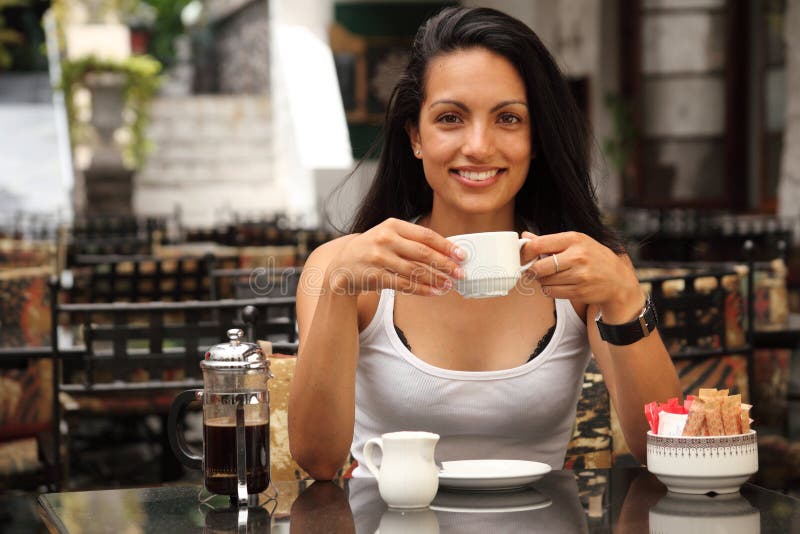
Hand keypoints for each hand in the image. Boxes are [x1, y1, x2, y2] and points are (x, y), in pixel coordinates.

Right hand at [327, 218, 465, 295]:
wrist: (342, 265)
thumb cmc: (372, 249)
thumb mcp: (389, 236)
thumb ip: (412, 240)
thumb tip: (446, 252)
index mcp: (392, 225)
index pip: (426, 235)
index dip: (446, 246)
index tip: (461, 255)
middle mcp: (385, 239)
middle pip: (422, 253)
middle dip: (445, 264)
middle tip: (460, 273)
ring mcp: (379, 258)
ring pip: (415, 270)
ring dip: (436, 279)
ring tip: (449, 284)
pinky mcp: (375, 276)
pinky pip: (404, 284)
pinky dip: (422, 289)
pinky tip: (434, 291)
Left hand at [520, 231, 643, 321]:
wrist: (618, 281)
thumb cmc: (594, 258)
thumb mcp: (576, 243)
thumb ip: (549, 241)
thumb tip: (525, 237)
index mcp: (574, 239)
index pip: (538, 244)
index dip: (525, 252)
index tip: (522, 257)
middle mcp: (577, 256)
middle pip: (539, 267)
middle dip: (532, 270)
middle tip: (533, 270)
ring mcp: (579, 276)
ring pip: (544, 282)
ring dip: (542, 281)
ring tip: (551, 276)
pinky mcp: (579, 292)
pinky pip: (551, 293)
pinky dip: (549, 290)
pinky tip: (558, 284)